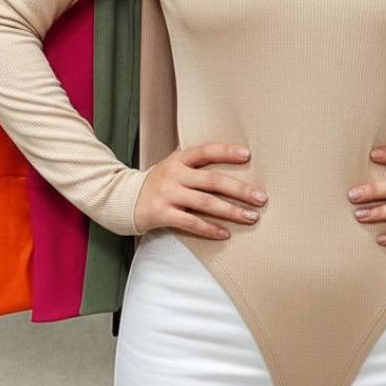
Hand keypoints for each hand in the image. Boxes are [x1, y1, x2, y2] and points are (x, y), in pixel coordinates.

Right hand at [134, 144, 266, 239]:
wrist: (125, 199)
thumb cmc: (160, 182)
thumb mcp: (174, 165)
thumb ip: (197, 163)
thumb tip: (235, 160)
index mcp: (179, 159)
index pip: (205, 151)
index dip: (226, 152)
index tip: (247, 155)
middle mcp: (174, 174)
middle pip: (212, 180)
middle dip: (240, 189)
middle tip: (261, 198)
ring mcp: (168, 194)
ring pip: (205, 203)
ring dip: (231, 211)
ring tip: (251, 217)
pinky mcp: (162, 213)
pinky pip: (191, 222)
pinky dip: (209, 229)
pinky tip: (225, 233)